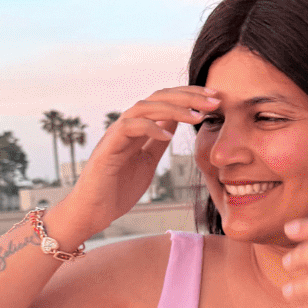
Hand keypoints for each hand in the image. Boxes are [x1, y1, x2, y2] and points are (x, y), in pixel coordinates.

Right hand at [58, 86, 218, 230]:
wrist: (92, 211)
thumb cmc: (117, 189)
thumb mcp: (147, 161)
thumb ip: (158, 142)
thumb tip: (175, 124)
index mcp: (138, 128)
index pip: (166, 101)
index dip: (190, 97)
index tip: (215, 100)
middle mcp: (127, 125)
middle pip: (158, 97)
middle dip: (188, 96)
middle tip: (214, 101)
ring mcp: (116, 134)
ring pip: (145, 106)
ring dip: (174, 108)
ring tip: (197, 116)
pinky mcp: (107, 147)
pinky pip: (129, 127)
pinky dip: (150, 128)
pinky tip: (169, 136)